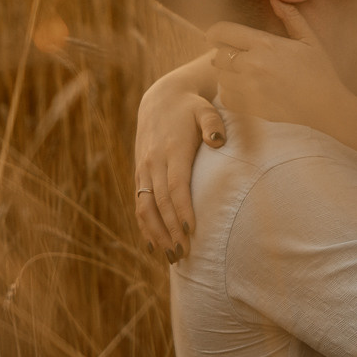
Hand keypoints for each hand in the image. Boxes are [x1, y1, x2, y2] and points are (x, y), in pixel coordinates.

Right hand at [134, 68, 225, 261]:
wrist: (161, 99)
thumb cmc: (191, 107)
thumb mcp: (205, 109)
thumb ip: (213, 124)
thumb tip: (218, 141)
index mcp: (171, 150)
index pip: (175, 186)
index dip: (182, 210)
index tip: (192, 231)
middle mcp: (154, 162)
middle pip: (159, 202)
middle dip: (171, 230)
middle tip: (184, 253)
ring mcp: (144, 169)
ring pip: (144, 207)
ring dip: (156, 233)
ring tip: (171, 257)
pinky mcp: (140, 174)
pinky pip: (139, 203)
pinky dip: (145, 226)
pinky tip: (154, 245)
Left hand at [206, 2, 353, 128]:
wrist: (326, 105)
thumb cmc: (319, 70)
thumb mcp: (308, 39)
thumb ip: (290, 16)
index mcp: (265, 43)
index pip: (223, 32)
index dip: (214, 33)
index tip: (214, 36)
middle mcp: (253, 64)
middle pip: (218, 56)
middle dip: (224, 54)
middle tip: (236, 56)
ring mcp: (251, 88)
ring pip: (220, 78)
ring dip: (227, 74)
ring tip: (242, 74)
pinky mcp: (251, 107)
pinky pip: (225, 98)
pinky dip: (229, 93)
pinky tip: (244, 90)